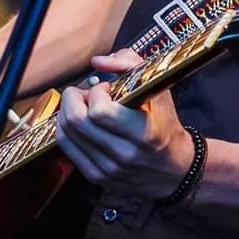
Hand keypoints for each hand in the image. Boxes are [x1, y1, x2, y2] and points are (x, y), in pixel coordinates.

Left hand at [56, 49, 194, 199]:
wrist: (174, 168)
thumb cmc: (165, 124)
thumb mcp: (158, 89)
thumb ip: (130, 64)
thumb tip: (98, 62)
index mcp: (144, 133)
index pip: (100, 111)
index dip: (96, 92)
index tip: (106, 88)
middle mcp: (124, 154)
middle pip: (76, 121)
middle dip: (73, 98)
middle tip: (84, 93)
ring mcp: (108, 168)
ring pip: (66, 133)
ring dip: (67, 111)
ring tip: (81, 105)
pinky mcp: (96, 176)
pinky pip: (66, 148)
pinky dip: (65, 129)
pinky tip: (77, 121)